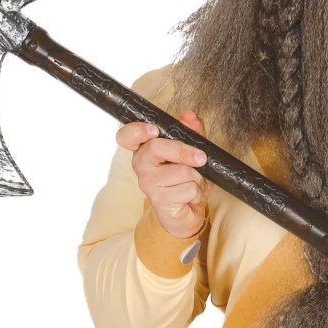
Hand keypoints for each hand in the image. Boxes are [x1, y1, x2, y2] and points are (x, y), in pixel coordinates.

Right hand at [116, 110, 211, 239]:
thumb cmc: (187, 180)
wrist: (189, 212)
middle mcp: (141, 165)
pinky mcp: (159, 200)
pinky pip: (188, 189)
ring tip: (192, 183)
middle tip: (201, 158)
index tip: (154, 130)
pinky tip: (189, 197)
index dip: (137, 130)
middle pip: (156, 148)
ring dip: (196, 178)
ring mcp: (147, 184)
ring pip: (180, 171)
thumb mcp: (193, 153)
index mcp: (145, 149)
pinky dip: (197, 192)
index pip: (126, 136)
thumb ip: (191, 133)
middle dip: (184, 151)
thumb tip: (189, 116)